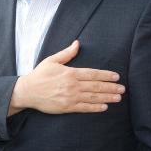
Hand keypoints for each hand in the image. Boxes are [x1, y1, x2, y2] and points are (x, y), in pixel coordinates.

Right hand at [8, 40, 122, 115]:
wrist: (27, 91)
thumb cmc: (39, 75)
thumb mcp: (52, 61)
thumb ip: (66, 53)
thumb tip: (77, 43)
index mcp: (70, 73)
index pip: (93, 74)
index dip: (106, 75)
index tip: (116, 76)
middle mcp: (72, 85)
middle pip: (96, 86)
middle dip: (111, 87)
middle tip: (122, 89)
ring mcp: (70, 97)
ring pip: (93, 97)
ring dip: (107, 97)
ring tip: (118, 98)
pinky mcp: (66, 107)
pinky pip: (84, 108)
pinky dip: (95, 107)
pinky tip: (104, 107)